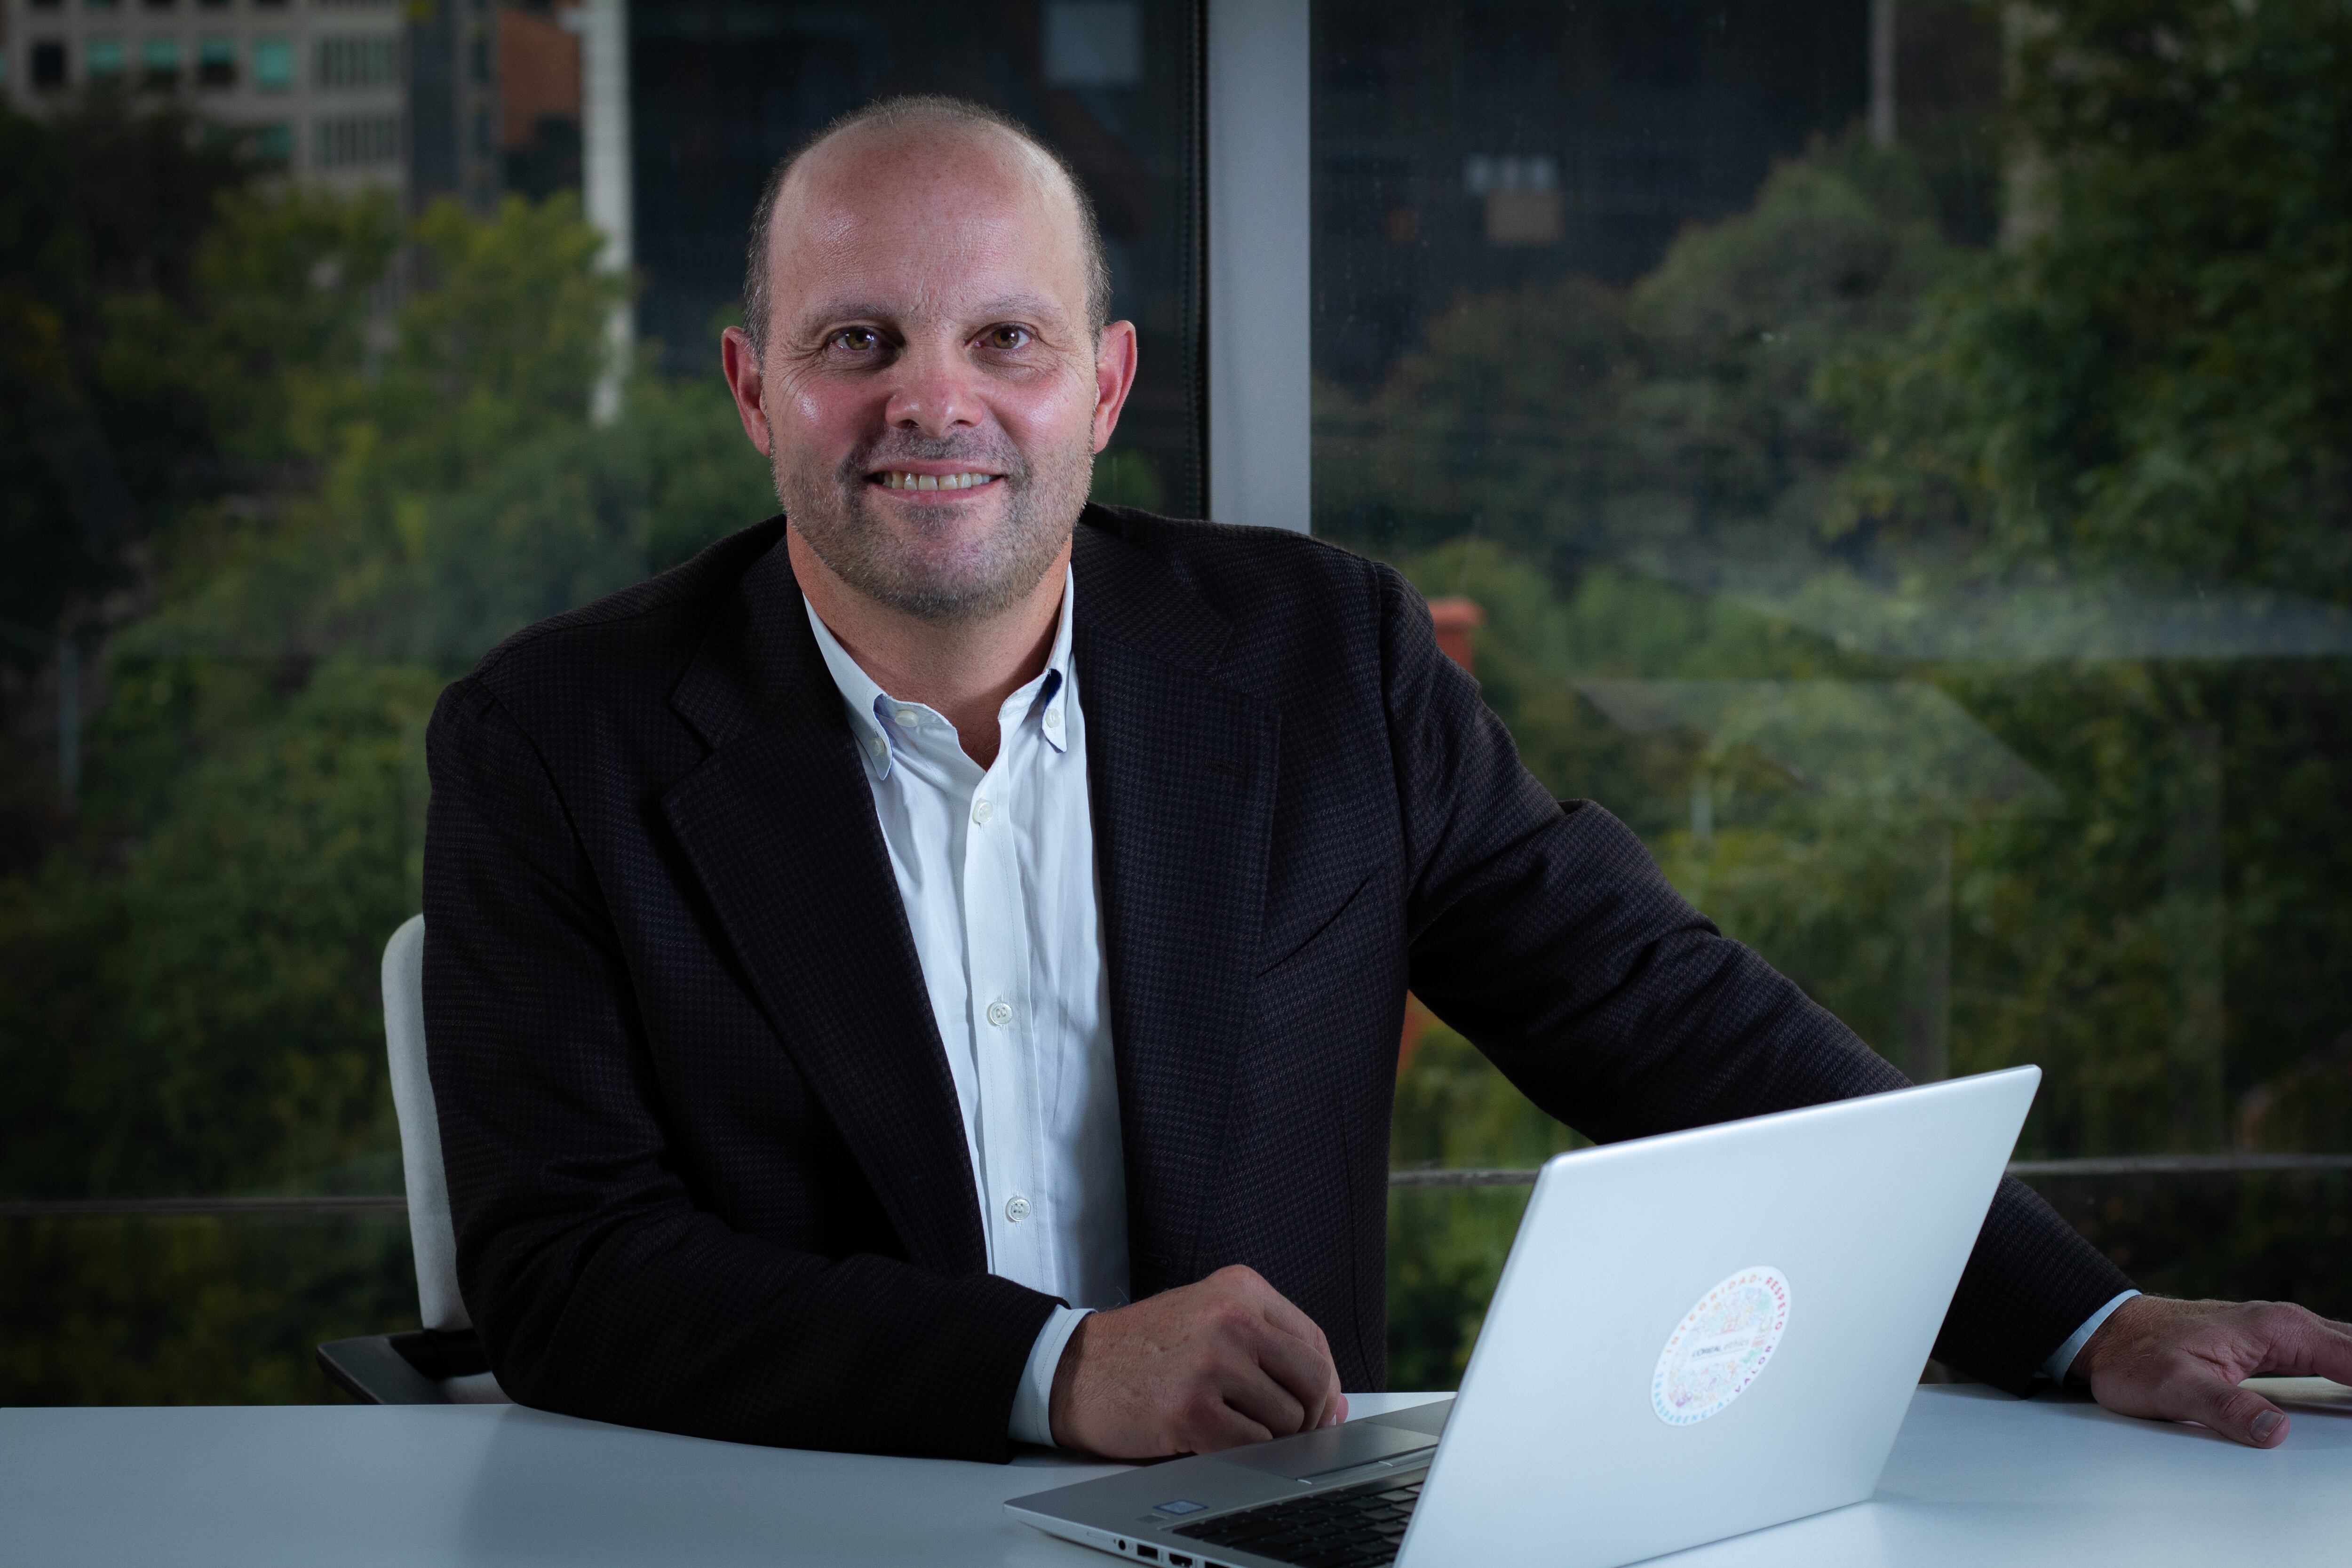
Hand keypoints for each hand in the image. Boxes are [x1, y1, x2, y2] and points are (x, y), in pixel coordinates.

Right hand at [1048, 1263, 1348, 1458]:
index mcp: (1240, 1289)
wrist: (1073, 1369)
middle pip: (1314, 1379)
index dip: (1326, 1383)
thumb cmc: (1145, 1350)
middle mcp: (1231, 1318)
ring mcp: (1211, 1363)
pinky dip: (1243, 1454)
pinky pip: (1253, 1447)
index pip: (1314, 1341)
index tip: (1317, 1406)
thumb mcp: (1208, 1318)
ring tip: (1232, 1426)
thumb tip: (1334, 1401)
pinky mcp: (1191, 1409)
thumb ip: (1270, 1346)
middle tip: (1289, 1431)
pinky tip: (1213, 1438)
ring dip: (1270, 1437)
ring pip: (1287, 1420)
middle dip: (1310, 1416)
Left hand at [2071, 1295, 2351, 1446]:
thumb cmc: (2136, 1356)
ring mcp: (2281, 1332)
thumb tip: (2274, 1432)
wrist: (2107, 1332)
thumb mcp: (2174, 1388)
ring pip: (2350, 1350)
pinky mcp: (2273, 1344)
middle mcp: (2285, 1323)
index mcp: (2276, 1329)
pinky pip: (2334, 1356)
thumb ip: (2226, 1409)